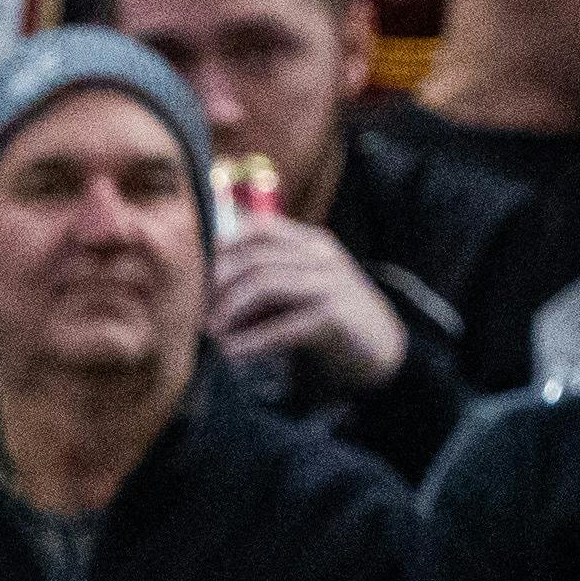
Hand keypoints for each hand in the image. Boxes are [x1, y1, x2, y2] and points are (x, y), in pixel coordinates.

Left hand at [210, 212, 410, 385]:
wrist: (382, 349)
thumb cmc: (331, 318)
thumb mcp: (302, 286)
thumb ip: (267, 275)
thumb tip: (207, 282)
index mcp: (312, 243)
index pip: (258, 228)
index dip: (222, 247)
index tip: (198, 275)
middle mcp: (322, 258)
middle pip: (254, 258)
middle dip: (217, 286)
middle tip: (198, 312)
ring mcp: (331, 285)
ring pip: (263, 285)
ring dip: (229, 311)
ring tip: (214, 333)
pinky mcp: (334, 318)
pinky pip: (281, 326)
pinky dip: (250, 341)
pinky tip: (232, 352)